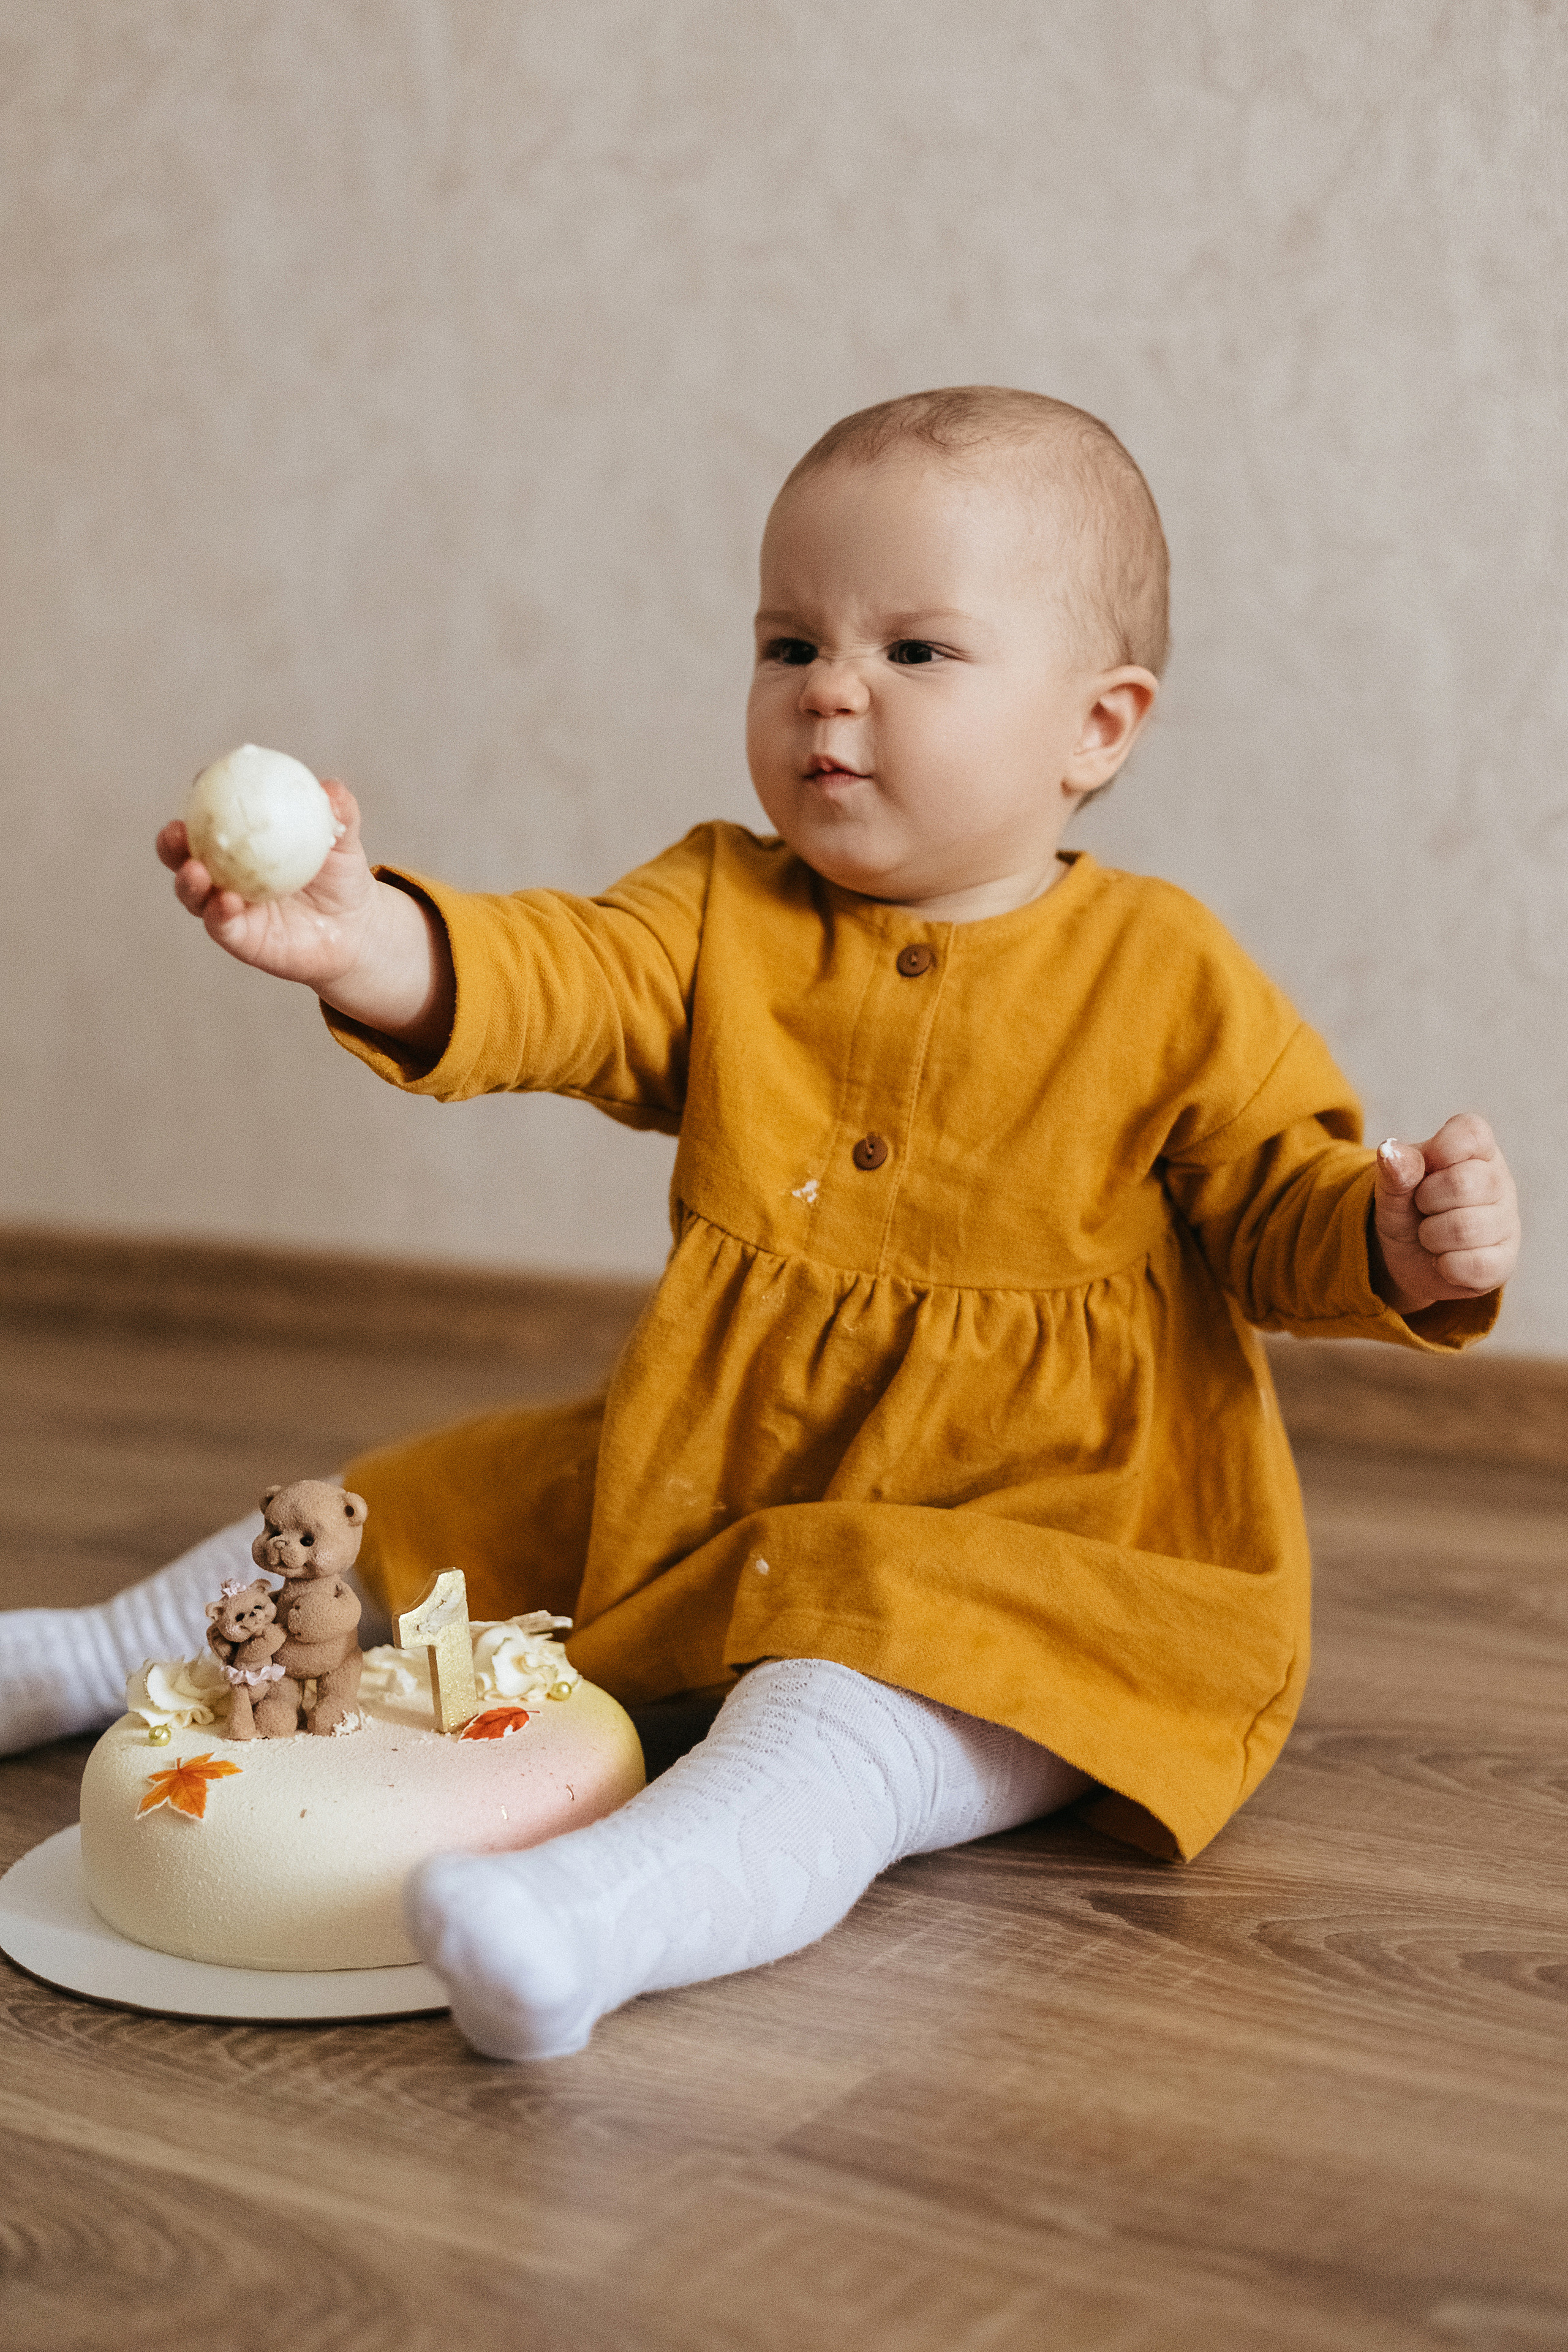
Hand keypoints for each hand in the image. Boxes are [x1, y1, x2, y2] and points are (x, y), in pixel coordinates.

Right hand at [157, 779, 380, 989]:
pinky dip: (219, 912)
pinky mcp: (239, 938)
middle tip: (174, 831)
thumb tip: (331, 788)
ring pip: (195, 893)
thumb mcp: (342, 841)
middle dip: (171, 843)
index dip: (200, 796)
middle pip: (185, 854)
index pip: (209, 814)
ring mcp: (227, 905)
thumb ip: (338, 814)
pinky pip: (221, 924)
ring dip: (188, 881)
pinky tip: (227, 901)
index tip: (203, 780)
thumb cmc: (341, 876)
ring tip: (195, 869)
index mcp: (240, 840)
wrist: (355, 928)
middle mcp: (224, 872)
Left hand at [1370, 1114, 1519, 1313]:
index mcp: (1476, 1149)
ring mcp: (1506, 1222)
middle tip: (1422, 1207)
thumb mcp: (1391, 1187)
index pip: (1471, 1132)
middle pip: (1463, 1184)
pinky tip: (1443, 1259)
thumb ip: (1394, 1170)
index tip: (1424, 1168)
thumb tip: (1391, 1152)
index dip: (1440, 1150)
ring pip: (1466, 1228)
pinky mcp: (1505, 1261)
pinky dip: (1445, 1266)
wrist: (1407, 1258)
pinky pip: (1475, 1265)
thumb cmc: (1407, 1210)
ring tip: (1430, 1234)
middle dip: (1425, 1200)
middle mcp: (1499, 1181)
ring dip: (1431, 1236)